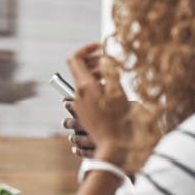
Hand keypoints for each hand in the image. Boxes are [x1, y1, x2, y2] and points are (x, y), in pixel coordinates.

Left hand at [66, 43, 130, 164]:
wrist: (115, 147)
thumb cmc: (119, 119)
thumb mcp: (118, 89)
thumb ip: (110, 70)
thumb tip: (103, 57)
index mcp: (84, 85)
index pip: (75, 58)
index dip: (87, 49)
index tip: (101, 47)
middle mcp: (78, 95)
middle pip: (78, 70)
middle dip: (93, 62)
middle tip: (111, 63)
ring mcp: (79, 107)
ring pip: (82, 84)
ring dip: (95, 77)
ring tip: (111, 79)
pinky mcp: (84, 116)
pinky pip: (85, 98)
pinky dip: (95, 90)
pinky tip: (108, 93)